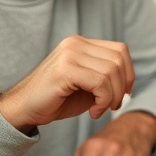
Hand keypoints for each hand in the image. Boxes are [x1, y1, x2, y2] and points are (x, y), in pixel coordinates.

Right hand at [0, 36, 133, 134]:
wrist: (26, 109)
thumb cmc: (58, 99)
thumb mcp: (89, 83)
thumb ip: (107, 75)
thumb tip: (129, 79)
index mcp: (81, 44)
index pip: (120, 50)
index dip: (129, 73)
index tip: (124, 94)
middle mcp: (76, 44)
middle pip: (119, 60)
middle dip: (121, 87)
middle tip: (112, 106)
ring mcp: (69, 54)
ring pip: (111, 72)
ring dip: (112, 97)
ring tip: (100, 109)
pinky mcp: (65, 69)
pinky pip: (100, 83)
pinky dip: (103, 101)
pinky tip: (94, 112)